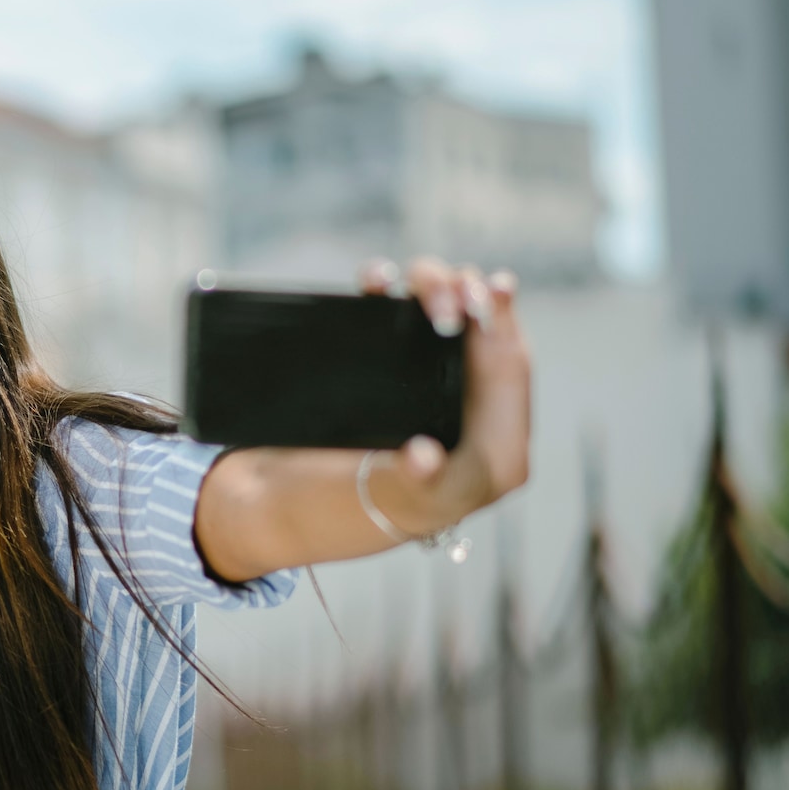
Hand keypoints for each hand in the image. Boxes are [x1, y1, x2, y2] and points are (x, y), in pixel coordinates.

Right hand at [357, 256, 530, 534]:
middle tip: (449, 290)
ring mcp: (420, 382)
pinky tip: (377, 279)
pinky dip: (384, 291)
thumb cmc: (347, 510)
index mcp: (490, 445)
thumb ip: (421, 482)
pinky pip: (390, 316)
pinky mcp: (376, 363)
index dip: (505, 327)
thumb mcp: (396, 501)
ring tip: (412, 284)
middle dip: (470, 299)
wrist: (277, 504)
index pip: (510, 374)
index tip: (496, 290)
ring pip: (441, 316)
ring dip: (433, 289)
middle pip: (481, 335)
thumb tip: (423, 455)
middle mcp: (462, 407)